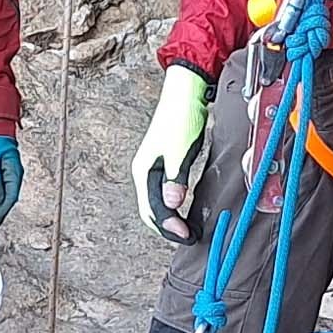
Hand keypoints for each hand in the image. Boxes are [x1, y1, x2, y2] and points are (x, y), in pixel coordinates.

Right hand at [132, 65, 210, 242]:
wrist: (186, 93)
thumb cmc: (181, 118)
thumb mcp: (179, 151)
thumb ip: (175, 180)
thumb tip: (172, 205)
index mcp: (144, 170)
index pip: (152, 209)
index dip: (168, 226)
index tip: (186, 237)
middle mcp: (145, 172)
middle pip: (150, 210)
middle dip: (167, 228)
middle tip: (189, 239)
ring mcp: (154, 168)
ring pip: (157, 204)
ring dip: (170, 220)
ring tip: (188, 231)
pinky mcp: (165, 164)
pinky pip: (164, 194)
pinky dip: (174, 208)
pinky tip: (185, 213)